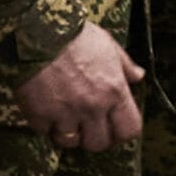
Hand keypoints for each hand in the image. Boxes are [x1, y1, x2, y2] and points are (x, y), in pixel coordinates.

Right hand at [18, 22, 145, 151]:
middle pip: (99, 143)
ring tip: (63, 118)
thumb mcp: (109, 45)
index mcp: (115, 91)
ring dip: (67, 133)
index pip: (129, 130)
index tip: (112, 126)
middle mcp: (93, 107)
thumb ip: (125, 66)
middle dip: (93, 137)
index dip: (121, 132)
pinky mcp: (39, 114)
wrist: (37, 32)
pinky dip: (44, 124)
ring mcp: (65, 113)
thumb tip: (138, 77)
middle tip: (86, 125)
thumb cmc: (75, 35)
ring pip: (70, 142)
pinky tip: (44, 109)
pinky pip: (44, 131)